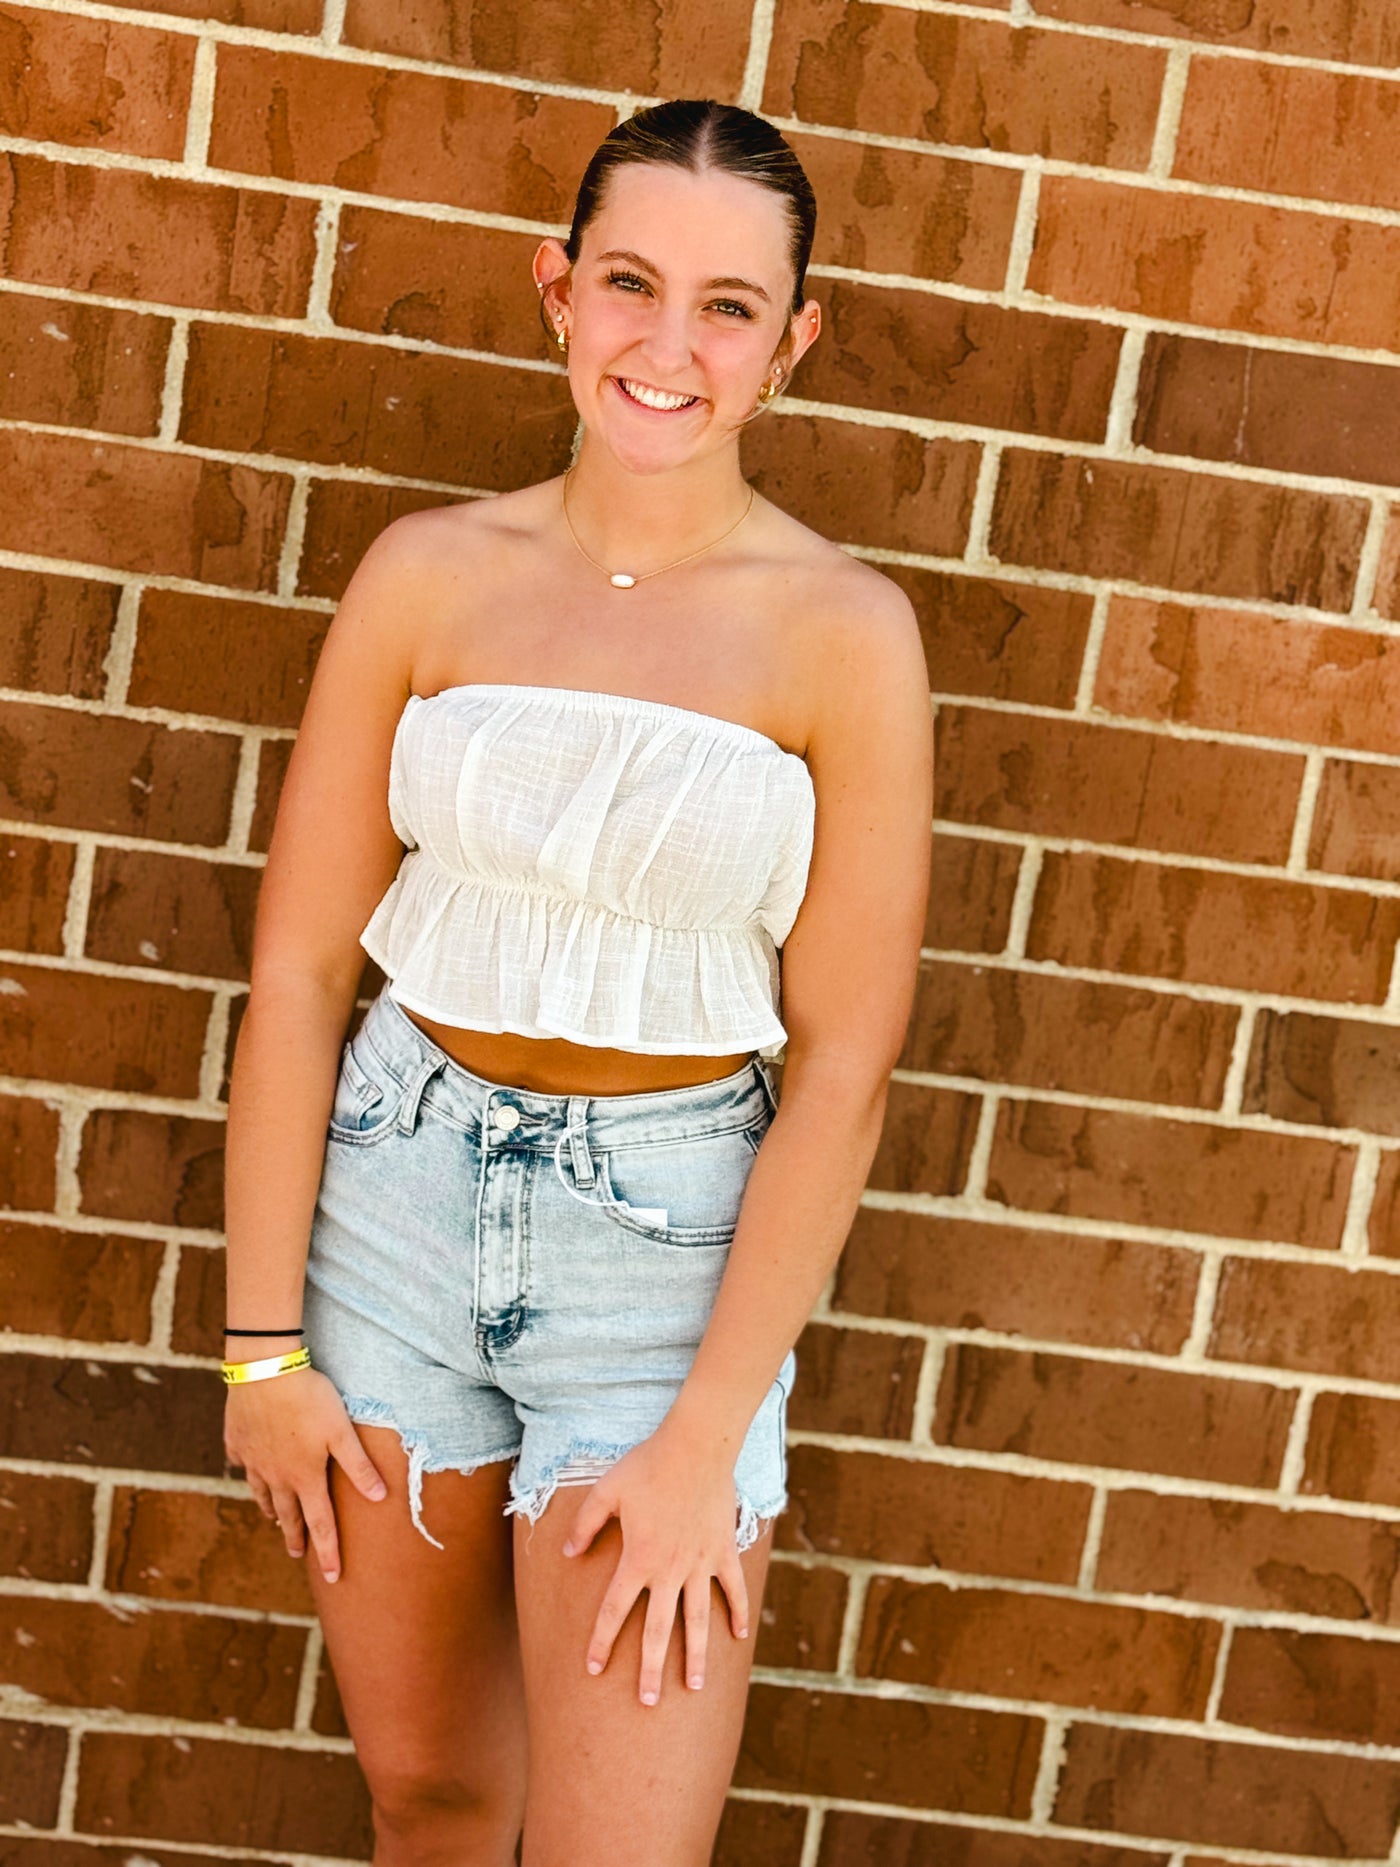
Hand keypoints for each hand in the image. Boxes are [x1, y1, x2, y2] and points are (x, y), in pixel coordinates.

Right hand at [223, 1367, 386, 1582]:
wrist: (264, 1370)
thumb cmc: (309, 1399)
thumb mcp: (342, 1431)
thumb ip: (359, 1466)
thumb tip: (381, 1498)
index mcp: (305, 1476)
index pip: (321, 1523)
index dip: (328, 1551)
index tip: (334, 1577)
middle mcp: (276, 1475)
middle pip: (287, 1514)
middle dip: (295, 1536)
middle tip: (298, 1554)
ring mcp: (253, 1460)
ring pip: (262, 1493)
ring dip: (271, 1509)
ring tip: (274, 1519)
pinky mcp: (237, 1441)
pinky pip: (243, 1464)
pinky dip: (250, 1472)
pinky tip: (251, 1470)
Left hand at [562, 1424, 747, 1705]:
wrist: (696, 1446)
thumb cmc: (647, 1465)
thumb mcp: (606, 1491)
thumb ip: (586, 1525)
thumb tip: (568, 1555)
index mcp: (638, 1559)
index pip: (615, 1610)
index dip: (601, 1640)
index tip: (591, 1669)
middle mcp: (669, 1570)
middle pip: (657, 1629)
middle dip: (650, 1669)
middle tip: (647, 1702)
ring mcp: (700, 1563)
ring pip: (697, 1619)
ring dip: (694, 1655)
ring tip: (692, 1686)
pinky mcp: (724, 1551)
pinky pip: (732, 1588)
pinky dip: (737, 1611)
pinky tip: (739, 1635)